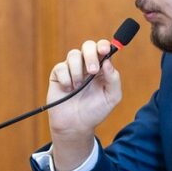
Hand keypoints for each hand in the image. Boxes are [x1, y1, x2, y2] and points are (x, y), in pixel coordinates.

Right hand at [46, 39, 121, 170]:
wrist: (76, 125)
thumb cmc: (95, 111)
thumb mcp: (112, 97)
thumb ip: (113, 79)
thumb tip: (108, 62)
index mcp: (102, 68)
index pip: (103, 49)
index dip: (104, 45)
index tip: (105, 50)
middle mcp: (87, 65)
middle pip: (88, 45)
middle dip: (90, 55)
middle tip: (92, 71)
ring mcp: (72, 68)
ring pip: (73, 54)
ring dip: (78, 70)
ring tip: (79, 86)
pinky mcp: (58, 75)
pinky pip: (61, 67)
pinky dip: (66, 79)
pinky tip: (68, 90)